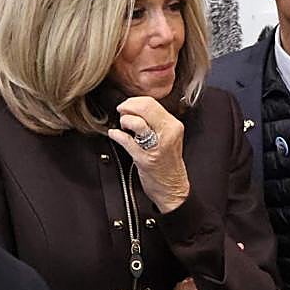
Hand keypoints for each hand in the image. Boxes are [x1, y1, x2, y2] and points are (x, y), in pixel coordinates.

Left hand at [107, 97, 189, 212]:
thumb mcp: (168, 137)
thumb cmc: (167, 163)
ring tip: (123, 127)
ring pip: (137, 122)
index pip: (151, 102)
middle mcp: (168, 133)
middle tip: (121, 113)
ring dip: (124, 121)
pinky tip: (115, 135)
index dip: (134, 101)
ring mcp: (158, 146)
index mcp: (174, 125)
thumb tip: (134, 108)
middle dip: (127, 107)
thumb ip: (156, 122)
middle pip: (144, 107)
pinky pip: (126, 141)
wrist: (173, 188)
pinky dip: (117, 135)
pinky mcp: (146, 158)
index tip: (127, 106)